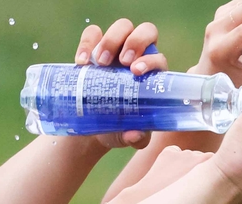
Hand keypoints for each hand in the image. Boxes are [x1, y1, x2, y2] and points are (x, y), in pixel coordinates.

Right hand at [74, 20, 168, 150]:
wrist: (92, 126)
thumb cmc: (119, 128)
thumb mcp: (129, 136)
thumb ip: (137, 138)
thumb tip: (134, 135)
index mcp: (153, 76)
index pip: (159, 58)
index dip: (151, 60)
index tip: (136, 71)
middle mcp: (139, 58)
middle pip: (145, 32)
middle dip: (135, 41)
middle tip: (123, 62)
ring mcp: (117, 50)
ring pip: (122, 27)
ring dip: (111, 40)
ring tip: (100, 64)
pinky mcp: (94, 47)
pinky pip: (92, 32)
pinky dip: (87, 42)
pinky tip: (82, 62)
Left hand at [109, 147, 241, 203]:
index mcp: (220, 172)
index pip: (228, 170)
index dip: (224, 179)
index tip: (221, 189)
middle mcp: (206, 157)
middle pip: (211, 163)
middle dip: (208, 173)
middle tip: (202, 192)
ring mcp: (187, 153)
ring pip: (193, 158)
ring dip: (191, 168)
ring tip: (183, 185)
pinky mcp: (169, 152)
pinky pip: (176, 153)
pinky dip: (174, 162)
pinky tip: (170, 176)